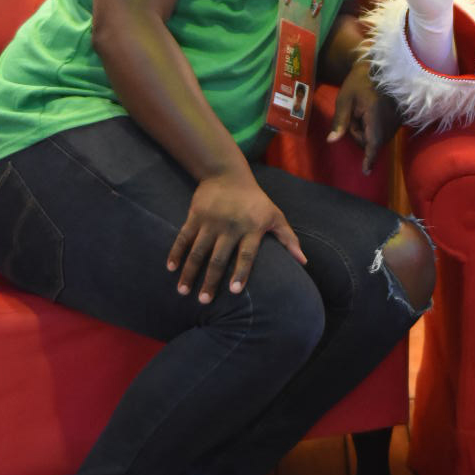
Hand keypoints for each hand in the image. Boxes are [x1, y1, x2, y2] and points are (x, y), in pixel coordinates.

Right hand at [167, 170, 306, 302]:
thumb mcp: (275, 216)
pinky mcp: (195, 215)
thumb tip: (303, 262)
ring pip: (198, 251)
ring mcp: (211, 221)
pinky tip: (170, 269)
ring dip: (189, 272)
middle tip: (204, 301)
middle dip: (211, 280)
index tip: (233, 291)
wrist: (227, 173)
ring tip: (183, 291)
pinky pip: (183, 237)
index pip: (247, 254)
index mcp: (251, 227)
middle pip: (219, 258)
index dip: (241, 272)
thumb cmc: (255, 200)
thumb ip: (288, 239)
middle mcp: (230, 226)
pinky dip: (176, 253)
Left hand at [327, 59, 399, 173]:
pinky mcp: (400, 118)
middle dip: (360, 134)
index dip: (369, 159)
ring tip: (363, 111)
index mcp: (376, 115)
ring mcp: (397, 120)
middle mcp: (390, 120)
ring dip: (368, 131)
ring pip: (379, 138)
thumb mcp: (344, 100)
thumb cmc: (358, 81)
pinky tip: (372, 112)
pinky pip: (385, 132)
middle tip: (353, 115)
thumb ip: (339, 122)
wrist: (377, 66)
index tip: (366, 172)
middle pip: (372, 141)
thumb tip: (331, 141)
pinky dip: (376, 128)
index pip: (373, 143)